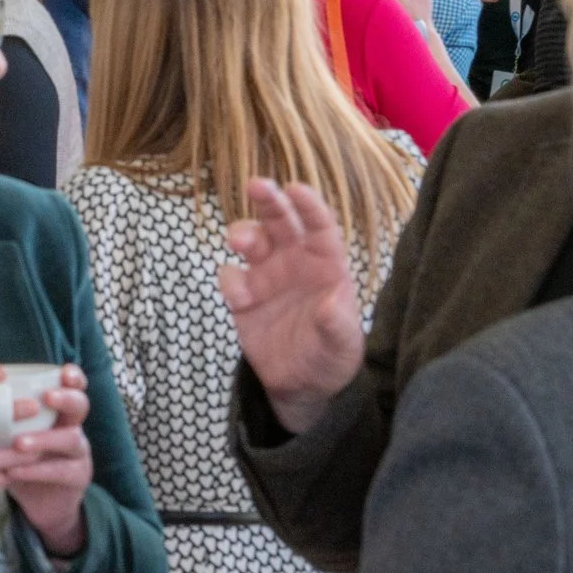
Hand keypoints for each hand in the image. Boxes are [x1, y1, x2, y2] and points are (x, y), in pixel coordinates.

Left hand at [3, 369, 92, 557]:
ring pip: (72, 439)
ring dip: (44, 438)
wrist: (39, 501)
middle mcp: (72, 425)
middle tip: (46, 397)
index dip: (72, 377)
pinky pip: (60, 471)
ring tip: (19, 442)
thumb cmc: (19, 456)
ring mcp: (78, 453)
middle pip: (80, 406)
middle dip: (66, 398)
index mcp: (57, 409)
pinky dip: (35, 470)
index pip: (72, 385)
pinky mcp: (76, 478)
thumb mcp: (9, 431)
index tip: (62, 371)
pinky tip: (14, 470)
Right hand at [215, 180, 363, 433]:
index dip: (308, 206)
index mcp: (326, 265)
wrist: (302, 386)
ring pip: (250, 240)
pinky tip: (240, 301)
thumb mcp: (343, 347)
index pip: (319, 227)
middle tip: (256, 185)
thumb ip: (338, 324)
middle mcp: (294, 262)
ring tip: (240, 244)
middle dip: (268, 201)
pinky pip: (229, 275)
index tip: (296, 189)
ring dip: (243, 233)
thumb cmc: (332, 358)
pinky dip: (230, 281)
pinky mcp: (243, 296)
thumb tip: (330, 302)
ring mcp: (266, 276)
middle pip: (279, 221)